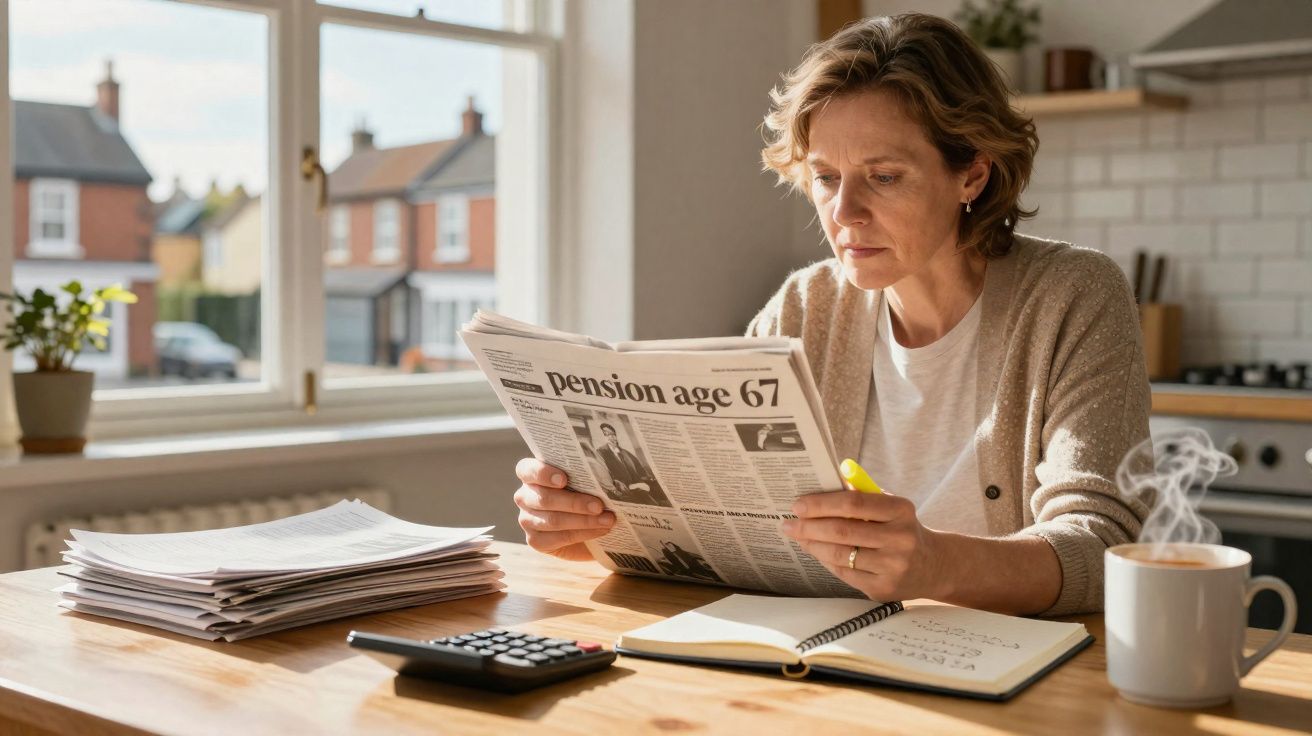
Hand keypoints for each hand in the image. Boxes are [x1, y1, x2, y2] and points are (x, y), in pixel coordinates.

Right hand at [513, 458, 615, 561]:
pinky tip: (600, 530)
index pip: (527, 470)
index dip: (543, 474)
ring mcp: (527, 520)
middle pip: (544, 499)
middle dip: (575, 503)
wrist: (587, 529)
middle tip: (599, 505)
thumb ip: (585, 475)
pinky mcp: (535, 541)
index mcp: (531, 475)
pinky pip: (559, 538)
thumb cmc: (585, 495)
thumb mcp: (583, 481)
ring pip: (553, 520)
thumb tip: (604, 476)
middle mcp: (524, 496)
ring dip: (584, 520)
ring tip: (608, 520)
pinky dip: (583, 533)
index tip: (564, 479)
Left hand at [781, 490, 945, 601]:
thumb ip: (860, 494)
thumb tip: (821, 487)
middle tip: (788, 523)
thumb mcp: (891, 506)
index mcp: (901, 510)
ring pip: (840, 555)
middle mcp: (900, 539)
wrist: (933, 566)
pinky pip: (844, 573)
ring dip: (812, 544)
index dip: (822, 504)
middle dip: (809, 526)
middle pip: (842, 531)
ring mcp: (893, 567)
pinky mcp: (884, 588)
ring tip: (798, 536)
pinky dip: (826, 560)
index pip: (854, 503)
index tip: (798, 505)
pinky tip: (816, 551)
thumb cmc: (900, 528)